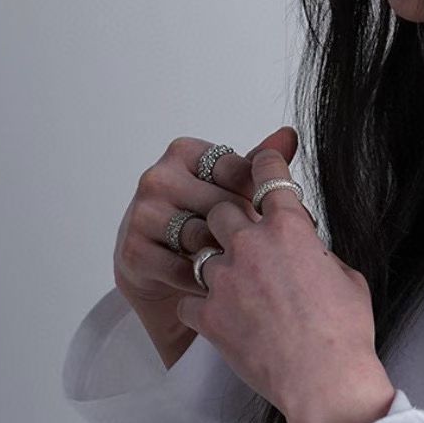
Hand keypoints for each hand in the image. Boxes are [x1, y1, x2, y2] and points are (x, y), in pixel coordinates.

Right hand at [112, 128, 300, 361]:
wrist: (162, 279)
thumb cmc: (202, 226)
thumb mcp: (232, 191)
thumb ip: (259, 164)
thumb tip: (290, 135)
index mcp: (184, 152)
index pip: (238, 170)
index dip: (263, 198)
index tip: (276, 218)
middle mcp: (158, 177)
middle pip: (224, 205)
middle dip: (250, 233)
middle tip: (269, 255)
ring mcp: (142, 213)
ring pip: (204, 236)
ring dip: (229, 259)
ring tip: (246, 272)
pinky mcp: (133, 251)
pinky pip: (183, 268)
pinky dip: (205, 282)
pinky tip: (218, 287)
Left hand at [175, 145, 392, 422]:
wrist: (324, 380)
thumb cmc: (344, 332)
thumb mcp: (348, 277)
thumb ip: (320, 253)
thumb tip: (311, 251)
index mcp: (290, 229)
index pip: (268, 177)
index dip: (263, 164)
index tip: (260, 161)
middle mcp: (251, 245)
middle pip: (220, 209)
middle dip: (227, 219)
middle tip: (238, 236)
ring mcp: (226, 279)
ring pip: (199, 252)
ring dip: (212, 263)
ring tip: (227, 281)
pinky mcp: (209, 314)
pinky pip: (187, 299)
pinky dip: (198, 305)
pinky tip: (212, 315)